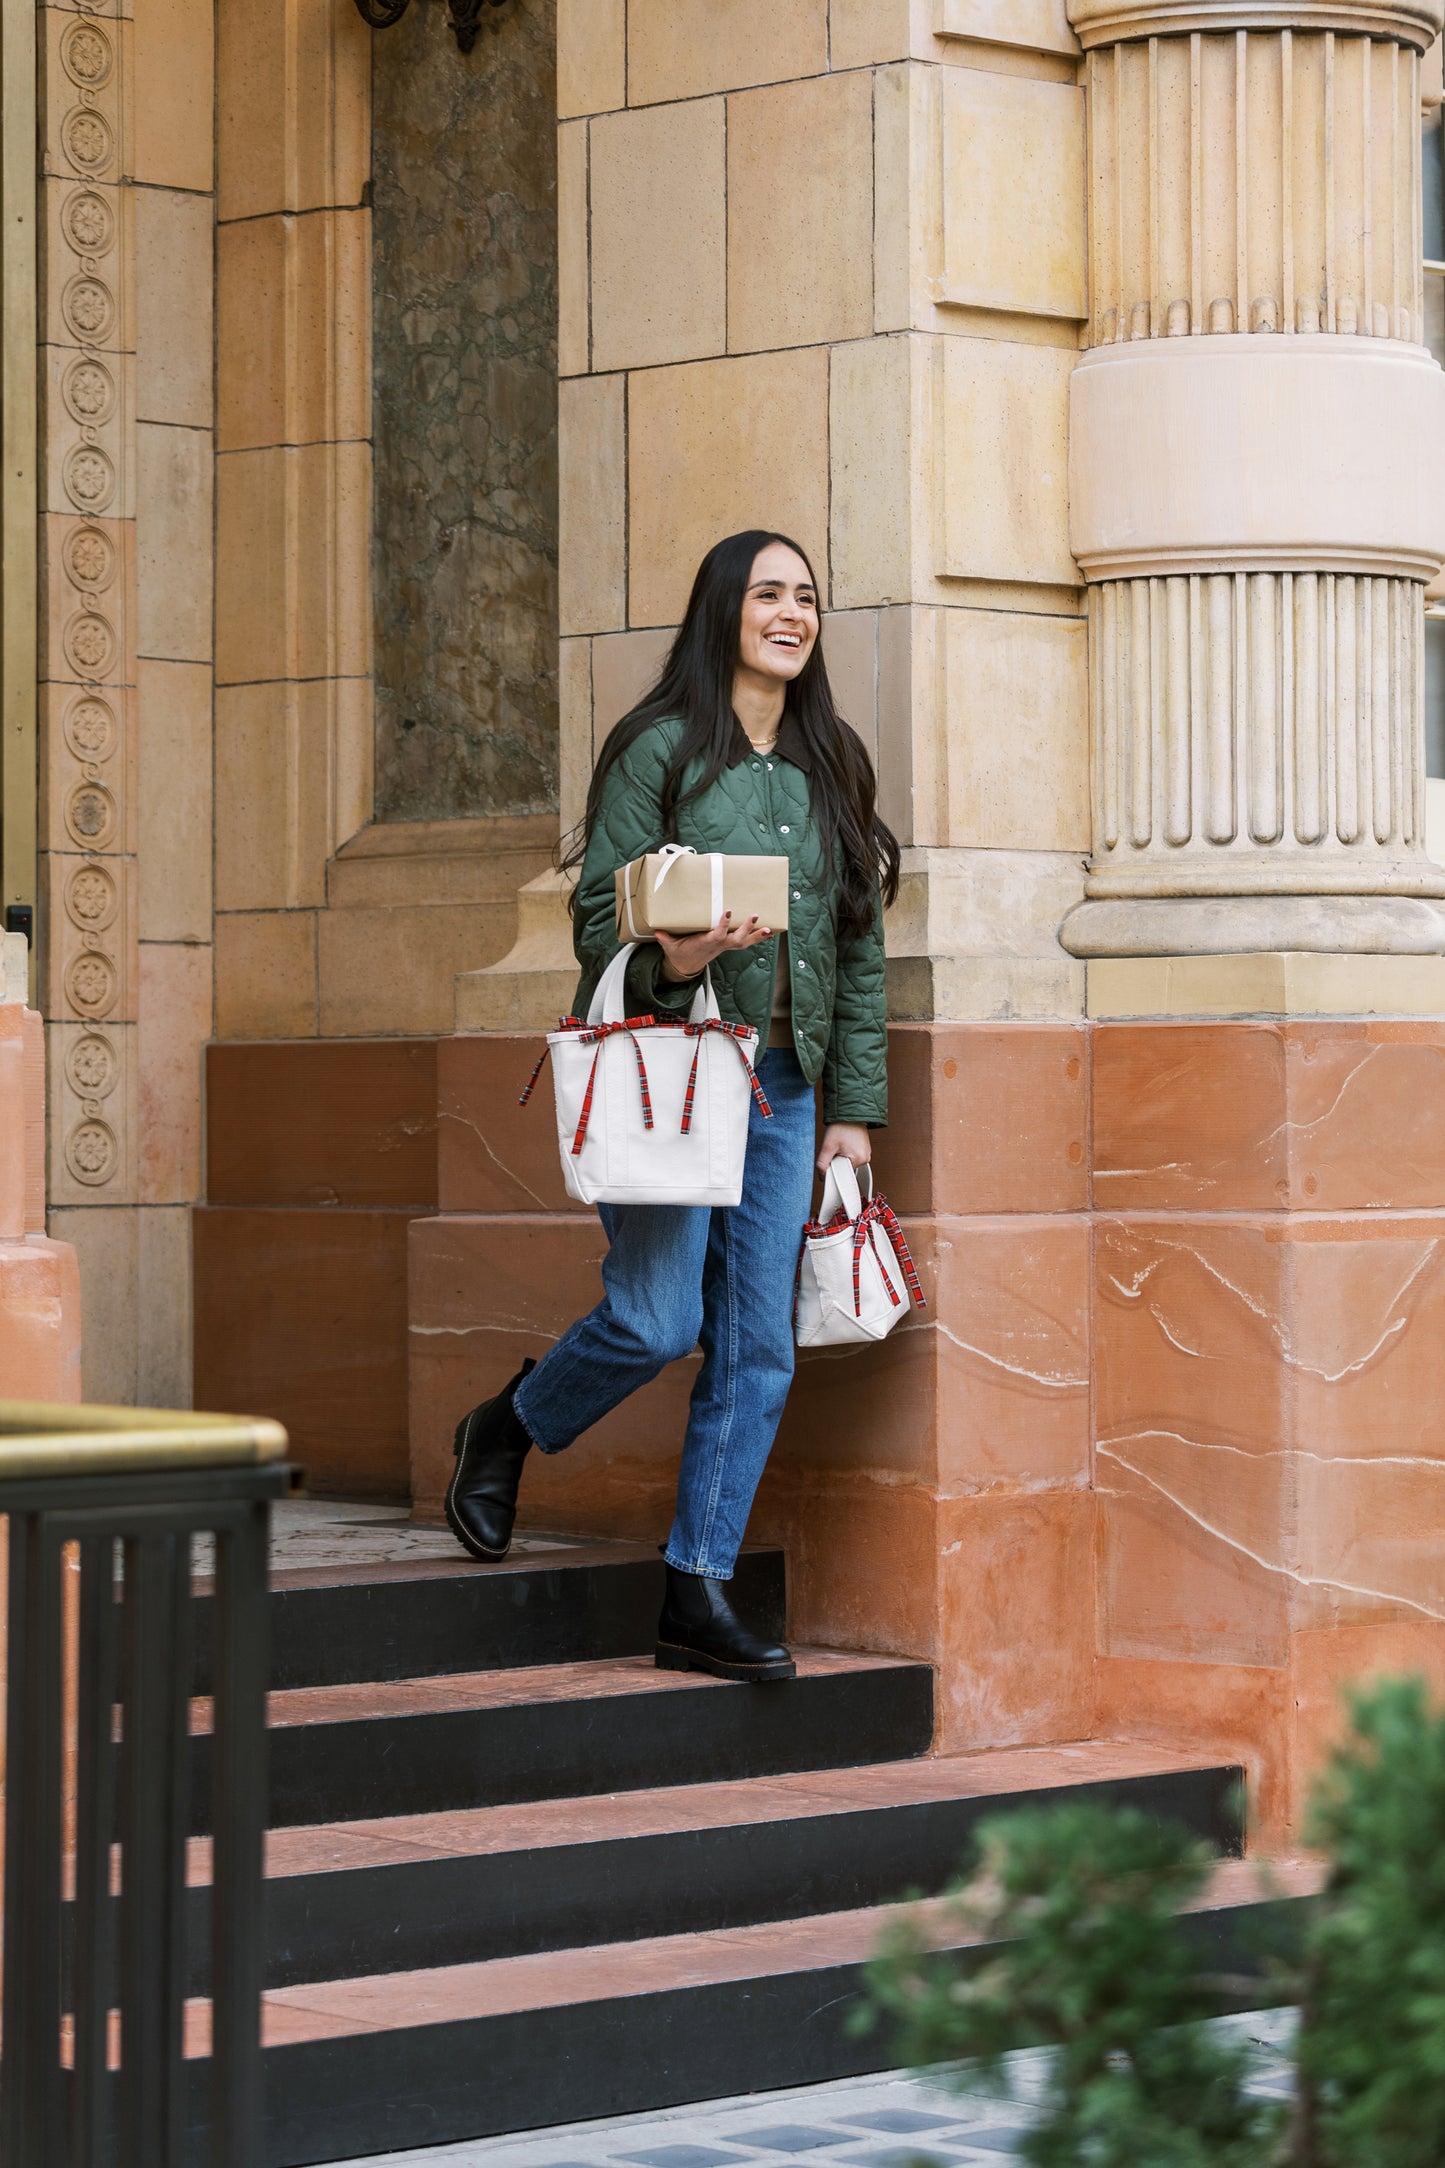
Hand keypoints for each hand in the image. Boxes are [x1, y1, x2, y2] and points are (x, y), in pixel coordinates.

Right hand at [656, 911, 772, 981]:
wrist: (686, 966)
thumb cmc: (679, 952)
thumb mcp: (670, 947)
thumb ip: (665, 938)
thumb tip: (657, 930)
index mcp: (706, 943)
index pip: (716, 934)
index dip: (723, 924)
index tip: (728, 911)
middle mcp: (719, 945)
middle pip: (736, 940)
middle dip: (746, 929)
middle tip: (755, 916)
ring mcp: (725, 945)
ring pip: (744, 942)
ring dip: (757, 935)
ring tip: (769, 928)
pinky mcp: (728, 944)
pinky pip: (746, 941)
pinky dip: (757, 937)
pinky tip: (770, 931)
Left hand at [817, 1122, 870, 1176]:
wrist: (850, 1114)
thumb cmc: (841, 1127)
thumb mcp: (828, 1145)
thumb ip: (822, 1163)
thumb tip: (822, 1176)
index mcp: (859, 1159)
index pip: (843, 1174)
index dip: (834, 1168)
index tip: (832, 1157)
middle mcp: (865, 1159)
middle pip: (846, 1169)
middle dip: (838, 1161)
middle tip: (837, 1149)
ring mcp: (866, 1154)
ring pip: (849, 1163)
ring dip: (843, 1157)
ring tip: (842, 1144)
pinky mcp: (865, 1150)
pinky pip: (853, 1157)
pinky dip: (847, 1152)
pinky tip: (846, 1143)